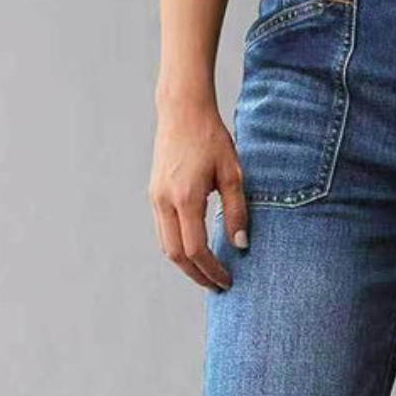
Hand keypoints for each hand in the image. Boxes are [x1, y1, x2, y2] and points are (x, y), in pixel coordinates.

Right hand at [148, 98, 248, 289]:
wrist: (182, 110)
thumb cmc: (211, 138)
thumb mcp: (232, 174)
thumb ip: (237, 211)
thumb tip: (241, 245)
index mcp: (185, 198)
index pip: (195, 250)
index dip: (211, 270)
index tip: (227, 281)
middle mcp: (164, 201)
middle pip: (176, 255)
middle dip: (196, 275)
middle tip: (217, 285)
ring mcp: (156, 197)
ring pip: (166, 245)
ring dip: (186, 264)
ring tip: (208, 272)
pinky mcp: (154, 193)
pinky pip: (164, 230)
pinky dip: (179, 247)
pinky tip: (197, 250)